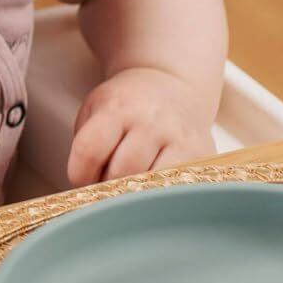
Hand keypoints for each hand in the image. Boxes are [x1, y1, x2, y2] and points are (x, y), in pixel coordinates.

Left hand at [65, 65, 215, 185]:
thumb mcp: (96, 110)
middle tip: (106, 190)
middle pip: (121, 172)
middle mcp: (150, 122)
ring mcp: (180, 139)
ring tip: (129, 190)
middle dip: (108, 189)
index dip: (79, 174)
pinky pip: (177, 187)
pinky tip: (153, 190)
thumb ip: (85, 145)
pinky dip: (162, 196)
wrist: (173, 85)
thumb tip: (83, 190)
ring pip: (150, 184)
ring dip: (135, 197)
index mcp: (116, 109)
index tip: (81, 180)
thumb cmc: (126, 106)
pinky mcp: (203, 155)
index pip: (90, 150)